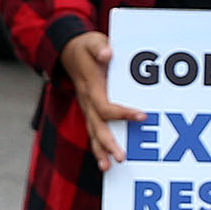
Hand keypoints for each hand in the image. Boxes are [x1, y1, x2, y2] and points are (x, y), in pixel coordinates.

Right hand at [59, 30, 142, 167]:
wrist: (68, 50)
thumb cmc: (86, 47)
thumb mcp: (93, 41)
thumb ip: (99, 47)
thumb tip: (107, 54)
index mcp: (90, 87)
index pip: (105, 106)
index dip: (123, 113)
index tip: (142, 115)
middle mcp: (86, 101)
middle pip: (97, 127)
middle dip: (108, 144)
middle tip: (122, 158)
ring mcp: (86, 107)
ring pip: (92, 133)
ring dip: (100, 151)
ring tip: (107, 168)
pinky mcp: (89, 110)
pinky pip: (93, 131)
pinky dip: (98, 147)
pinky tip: (105, 160)